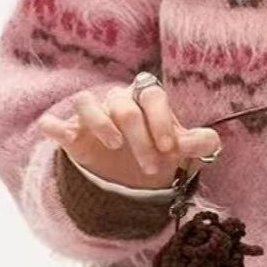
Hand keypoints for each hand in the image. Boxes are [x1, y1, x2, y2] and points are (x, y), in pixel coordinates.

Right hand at [38, 80, 220, 189]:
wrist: (128, 170)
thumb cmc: (156, 149)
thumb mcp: (179, 150)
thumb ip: (197, 144)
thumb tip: (212, 141)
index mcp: (146, 99)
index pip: (153, 96)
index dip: (162, 120)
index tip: (171, 148)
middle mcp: (117, 101)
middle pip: (125, 107)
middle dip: (141, 139)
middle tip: (151, 168)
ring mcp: (91, 115)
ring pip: (86, 101)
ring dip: (100, 122)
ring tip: (115, 146)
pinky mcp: (69, 132)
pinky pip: (54, 122)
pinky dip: (56, 127)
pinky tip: (66, 139)